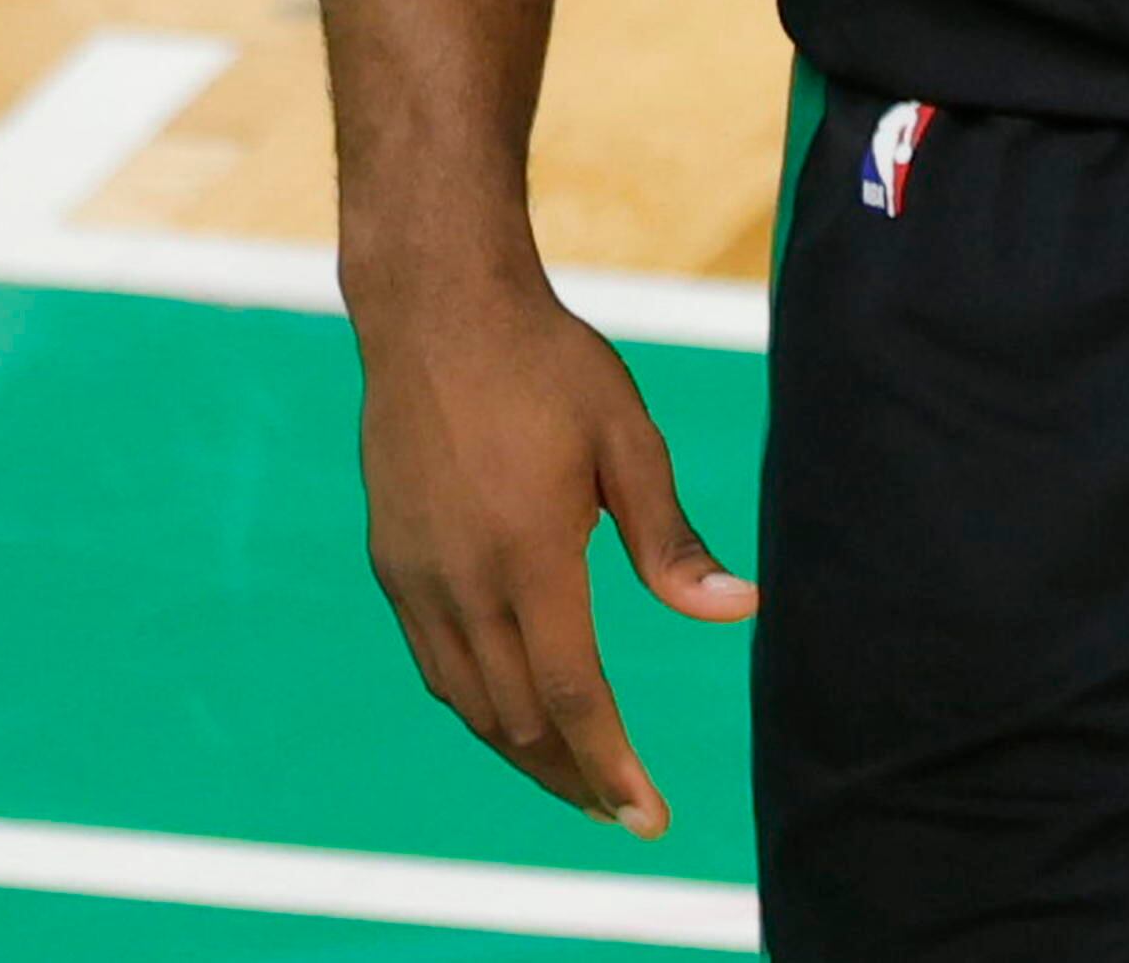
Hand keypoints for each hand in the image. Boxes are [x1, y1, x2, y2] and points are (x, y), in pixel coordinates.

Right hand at [352, 275, 755, 837]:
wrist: (437, 312)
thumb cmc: (549, 365)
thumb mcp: (628, 440)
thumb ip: (671, 539)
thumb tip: (735, 610)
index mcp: (528, 555)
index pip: (571, 695)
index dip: (610, 765)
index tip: (645, 815)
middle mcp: (461, 581)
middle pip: (516, 719)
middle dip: (572, 777)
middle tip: (621, 812)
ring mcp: (416, 577)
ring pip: (468, 703)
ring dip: (522, 754)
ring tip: (577, 781)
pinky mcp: (393, 564)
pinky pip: (436, 665)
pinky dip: (478, 707)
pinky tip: (512, 714)